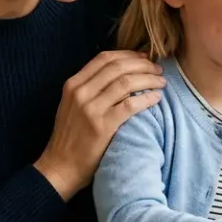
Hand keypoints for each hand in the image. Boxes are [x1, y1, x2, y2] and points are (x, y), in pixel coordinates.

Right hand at [35, 50, 164, 199]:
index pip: (104, 58)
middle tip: (157, 70)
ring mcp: (91, 109)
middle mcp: (81, 92)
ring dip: (149, 79)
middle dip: (143, 65)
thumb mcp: (72, 105)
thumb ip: (90, 87)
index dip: (128, 55)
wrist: (60, 167)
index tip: (143, 57)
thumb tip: (119, 72)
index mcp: (73, 84)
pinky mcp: (103, 126)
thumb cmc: (70, 136)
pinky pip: (131, 105)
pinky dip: (147, 98)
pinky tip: (156, 98)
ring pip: (127, 82)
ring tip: (161, 82)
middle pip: (118, 67)